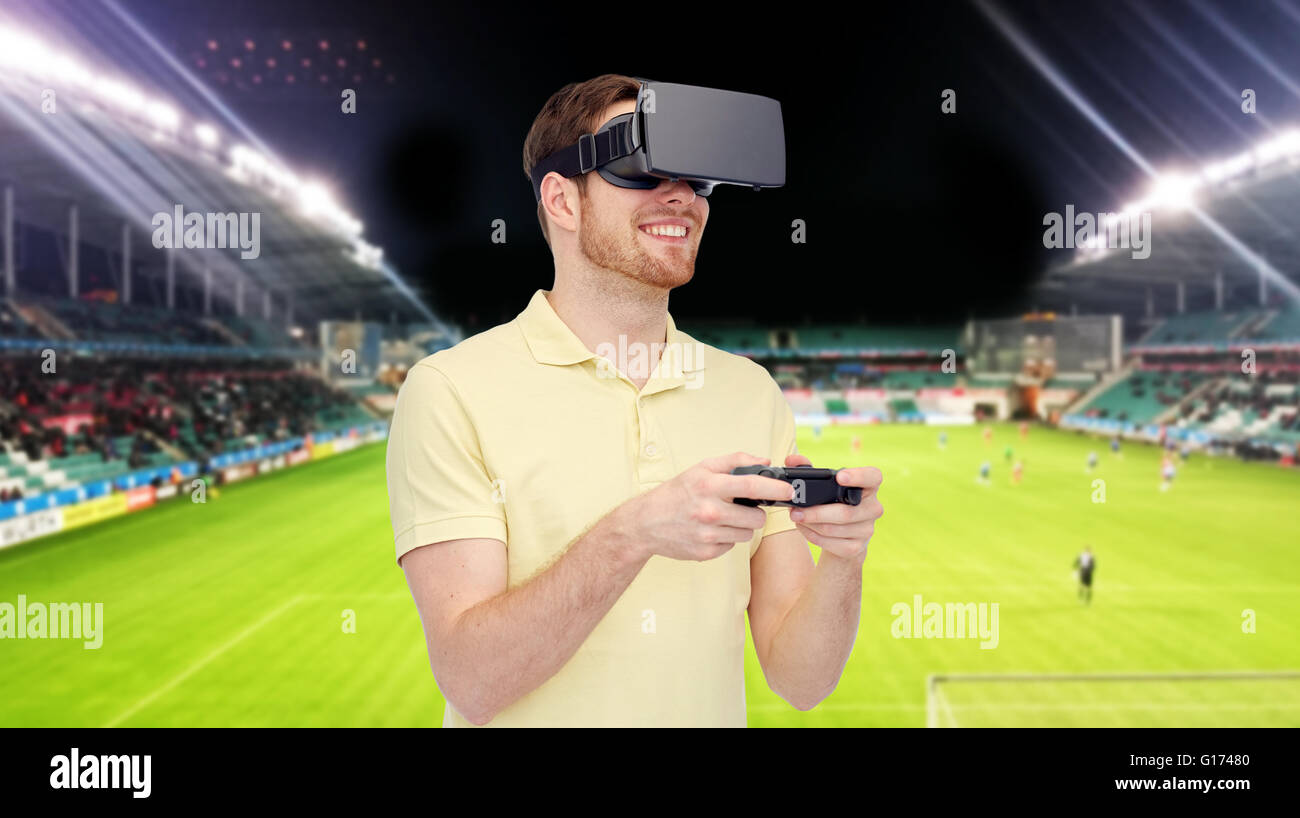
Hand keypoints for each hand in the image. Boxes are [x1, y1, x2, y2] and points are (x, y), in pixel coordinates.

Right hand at [604, 452, 795, 562]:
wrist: (645, 523)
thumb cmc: (676, 493)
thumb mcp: (701, 469)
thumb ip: (735, 461)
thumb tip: (765, 460)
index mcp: (709, 486)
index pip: (752, 485)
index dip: (776, 488)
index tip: (789, 491)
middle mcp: (710, 511)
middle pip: (756, 517)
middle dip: (755, 512)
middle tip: (741, 507)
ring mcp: (708, 535)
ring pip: (747, 534)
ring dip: (741, 526)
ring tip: (722, 518)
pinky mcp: (706, 552)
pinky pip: (732, 546)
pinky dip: (727, 539)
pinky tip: (711, 531)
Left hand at [784, 454, 882, 561]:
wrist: (844, 535)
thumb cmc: (833, 502)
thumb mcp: (824, 484)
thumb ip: (807, 468)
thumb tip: (791, 460)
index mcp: (869, 486)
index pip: (873, 477)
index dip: (858, 476)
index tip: (840, 477)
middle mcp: (873, 508)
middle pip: (845, 512)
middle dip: (816, 512)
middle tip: (795, 511)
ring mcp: (867, 530)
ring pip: (833, 529)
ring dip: (810, 524)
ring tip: (796, 517)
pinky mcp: (856, 548)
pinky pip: (830, 543)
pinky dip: (812, 536)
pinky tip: (804, 528)